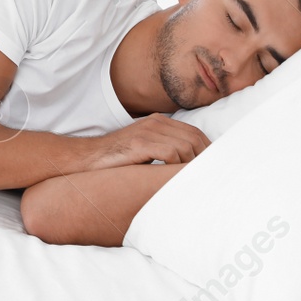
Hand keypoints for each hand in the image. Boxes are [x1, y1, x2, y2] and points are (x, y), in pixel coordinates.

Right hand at [87, 113, 209, 168]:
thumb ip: (166, 149)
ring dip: (190, 164)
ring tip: (189, 178)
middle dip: (204, 158)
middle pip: (194, 138)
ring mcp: (147, 132)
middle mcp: (155, 123)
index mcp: (159, 122)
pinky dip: (176, 165)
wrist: (89, 157)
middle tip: (205, 176)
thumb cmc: (119, 158)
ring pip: (185, 146)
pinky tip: (172, 176)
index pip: (194, 132)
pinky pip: (170, 153)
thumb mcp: (145, 148)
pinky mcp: (139, 144)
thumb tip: (190, 164)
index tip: (211, 166)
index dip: (207, 149)